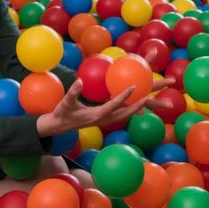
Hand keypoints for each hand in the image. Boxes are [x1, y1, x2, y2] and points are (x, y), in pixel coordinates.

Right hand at [35, 80, 150, 137]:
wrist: (59, 126)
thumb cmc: (62, 113)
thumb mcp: (65, 102)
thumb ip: (73, 92)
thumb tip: (79, 81)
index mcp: (96, 115)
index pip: (114, 105)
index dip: (124, 96)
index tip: (133, 86)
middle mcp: (103, 119)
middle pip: (125, 113)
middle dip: (137, 106)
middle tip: (149, 97)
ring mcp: (104, 120)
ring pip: (123, 115)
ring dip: (135, 108)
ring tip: (146, 99)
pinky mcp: (102, 119)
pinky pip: (118, 113)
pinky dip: (126, 108)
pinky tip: (130, 100)